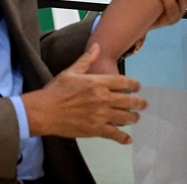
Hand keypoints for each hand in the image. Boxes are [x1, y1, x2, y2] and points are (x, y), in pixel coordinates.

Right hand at [21, 44, 145, 143]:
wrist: (43, 112)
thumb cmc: (56, 91)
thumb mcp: (71, 71)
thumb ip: (87, 59)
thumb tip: (97, 46)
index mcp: (98, 82)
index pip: (123, 82)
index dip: (134, 85)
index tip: (138, 87)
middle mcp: (102, 98)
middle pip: (128, 100)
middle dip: (138, 103)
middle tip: (143, 104)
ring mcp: (100, 115)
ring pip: (124, 117)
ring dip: (133, 118)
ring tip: (136, 118)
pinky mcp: (94, 130)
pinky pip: (113, 134)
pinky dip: (123, 137)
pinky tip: (128, 139)